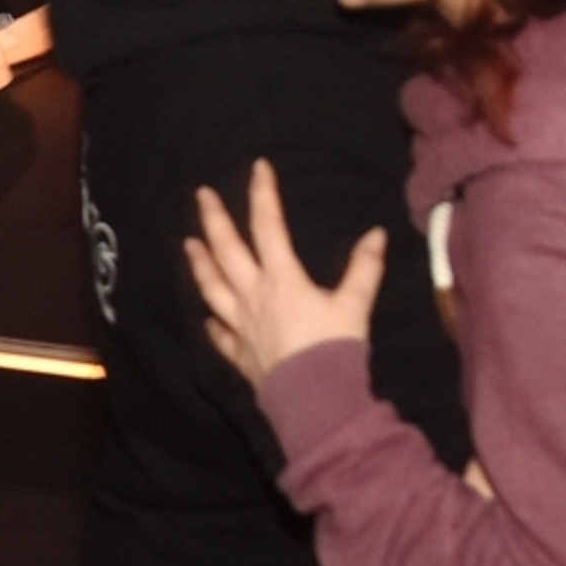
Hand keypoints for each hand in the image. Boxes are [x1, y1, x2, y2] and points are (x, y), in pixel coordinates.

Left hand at [184, 157, 385, 388]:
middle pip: (227, 250)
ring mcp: (240, 326)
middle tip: (202, 194)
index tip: (258, 167)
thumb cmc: (335, 347)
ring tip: (188, 244)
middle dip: (214, 219)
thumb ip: (364, 268)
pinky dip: (213, 324)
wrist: (315, 398)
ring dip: (200, 264)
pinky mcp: (239, 355)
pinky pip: (220, 336)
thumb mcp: (355, 304)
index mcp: (281, 279)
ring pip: (212, 288)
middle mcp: (252, 297)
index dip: (263, 194)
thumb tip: (377, 235)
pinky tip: (208, 318)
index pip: (268, 226)